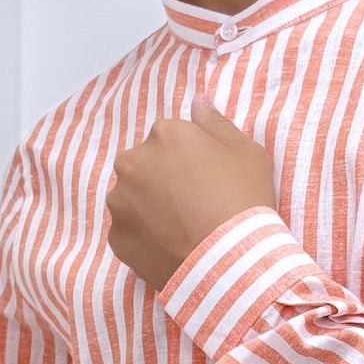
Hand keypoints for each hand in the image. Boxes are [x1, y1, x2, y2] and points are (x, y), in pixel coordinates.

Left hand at [106, 94, 277, 291]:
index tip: (207, 180)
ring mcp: (120, 202)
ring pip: (132, 198)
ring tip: (181, 228)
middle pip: (144, 165)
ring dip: (148, 207)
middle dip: (162, 179)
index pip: (171, 139)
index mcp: (165, 134)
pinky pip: (129, 232)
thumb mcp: (247, 152)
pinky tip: (171, 247)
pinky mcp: (117, 238)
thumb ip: (216, 122)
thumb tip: (198, 101)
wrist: (230, 262)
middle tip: (193, 204)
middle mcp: (133, 162)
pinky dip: (145, 238)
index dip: (191, 160)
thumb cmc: (244, 201)